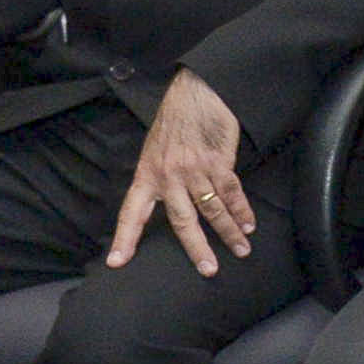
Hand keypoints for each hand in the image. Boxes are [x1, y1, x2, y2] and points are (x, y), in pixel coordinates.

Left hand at [103, 69, 255, 274]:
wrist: (196, 94)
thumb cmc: (175, 122)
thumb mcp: (155, 151)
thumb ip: (158, 178)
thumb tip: (165, 203)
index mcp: (147, 175)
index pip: (131, 212)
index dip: (124, 238)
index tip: (115, 262)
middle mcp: (168, 176)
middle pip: (182, 220)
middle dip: (196, 248)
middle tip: (208, 270)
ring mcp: (194, 170)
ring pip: (212, 209)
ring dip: (229, 232)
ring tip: (241, 250)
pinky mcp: (218, 162)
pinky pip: (231, 192)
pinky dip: (242, 210)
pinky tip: (248, 224)